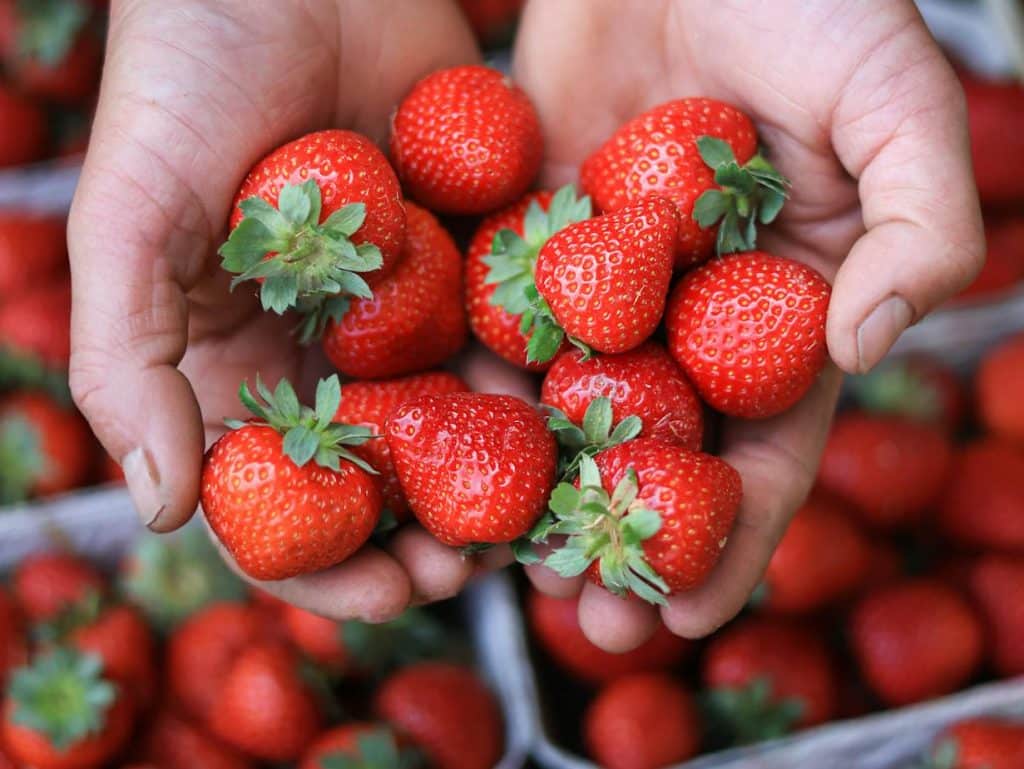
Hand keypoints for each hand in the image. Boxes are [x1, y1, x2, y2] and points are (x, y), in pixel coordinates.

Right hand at [68, 0, 508, 621]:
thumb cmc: (186, 76)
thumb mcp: (129, 216)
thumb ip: (126, 362)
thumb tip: (158, 509)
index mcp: (237, 365)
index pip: (282, 504)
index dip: (335, 564)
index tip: (396, 595)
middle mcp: (324, 353)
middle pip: (385, 479)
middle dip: (432, 535)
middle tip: (486, 565)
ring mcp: (403, 310)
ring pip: (460, 422)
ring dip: (503, 476)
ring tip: (552, 508)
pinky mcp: (469, 257)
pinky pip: (511, 335)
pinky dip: (544, 379)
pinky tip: (585, 412)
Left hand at [513, 0, 984, 649]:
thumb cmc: (813, 0)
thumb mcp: (900, 105)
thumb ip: (923, 227)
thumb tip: (868, 347)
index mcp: (787, 311)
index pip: (766, 450)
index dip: (733, 537)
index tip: (688, 619)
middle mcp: (692, 317)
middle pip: (658, 452)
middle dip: (625, 540)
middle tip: (589, 620)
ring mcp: (606, 287)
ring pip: (568, 409)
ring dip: (537, 490)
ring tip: (498, 567)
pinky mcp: (530, 244)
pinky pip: (500, 327)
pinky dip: (474, 391)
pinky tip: (440, 453)